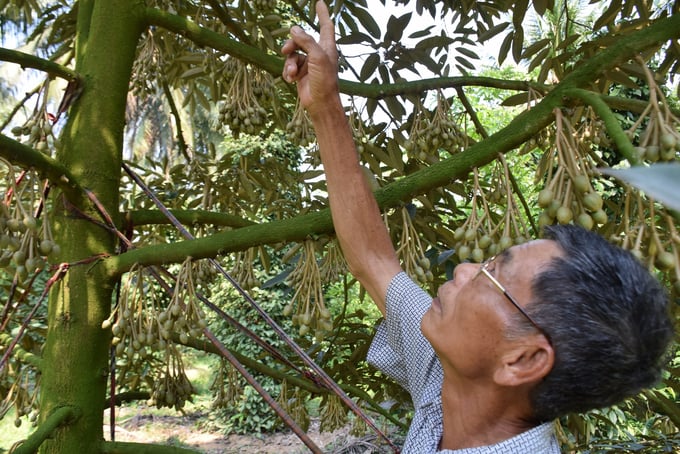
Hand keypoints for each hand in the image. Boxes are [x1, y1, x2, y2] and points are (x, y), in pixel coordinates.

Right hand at [281, 1, 339, 116]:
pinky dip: (288, 72)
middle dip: (291, 44)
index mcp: (327, 47)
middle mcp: (318, 53)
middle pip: (301, 39)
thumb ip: (306, 41)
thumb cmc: (324, 80)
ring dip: (289, 64)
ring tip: (292, 73)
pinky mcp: (301, 74)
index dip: (323, 14)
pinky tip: (290, 79)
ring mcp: (309, 64)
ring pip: (292, 55)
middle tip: (286, 50)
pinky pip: (289, 67)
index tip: (320, 2)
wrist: (321, 104)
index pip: (326, 26)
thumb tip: (294, 28)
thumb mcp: (317, 57)